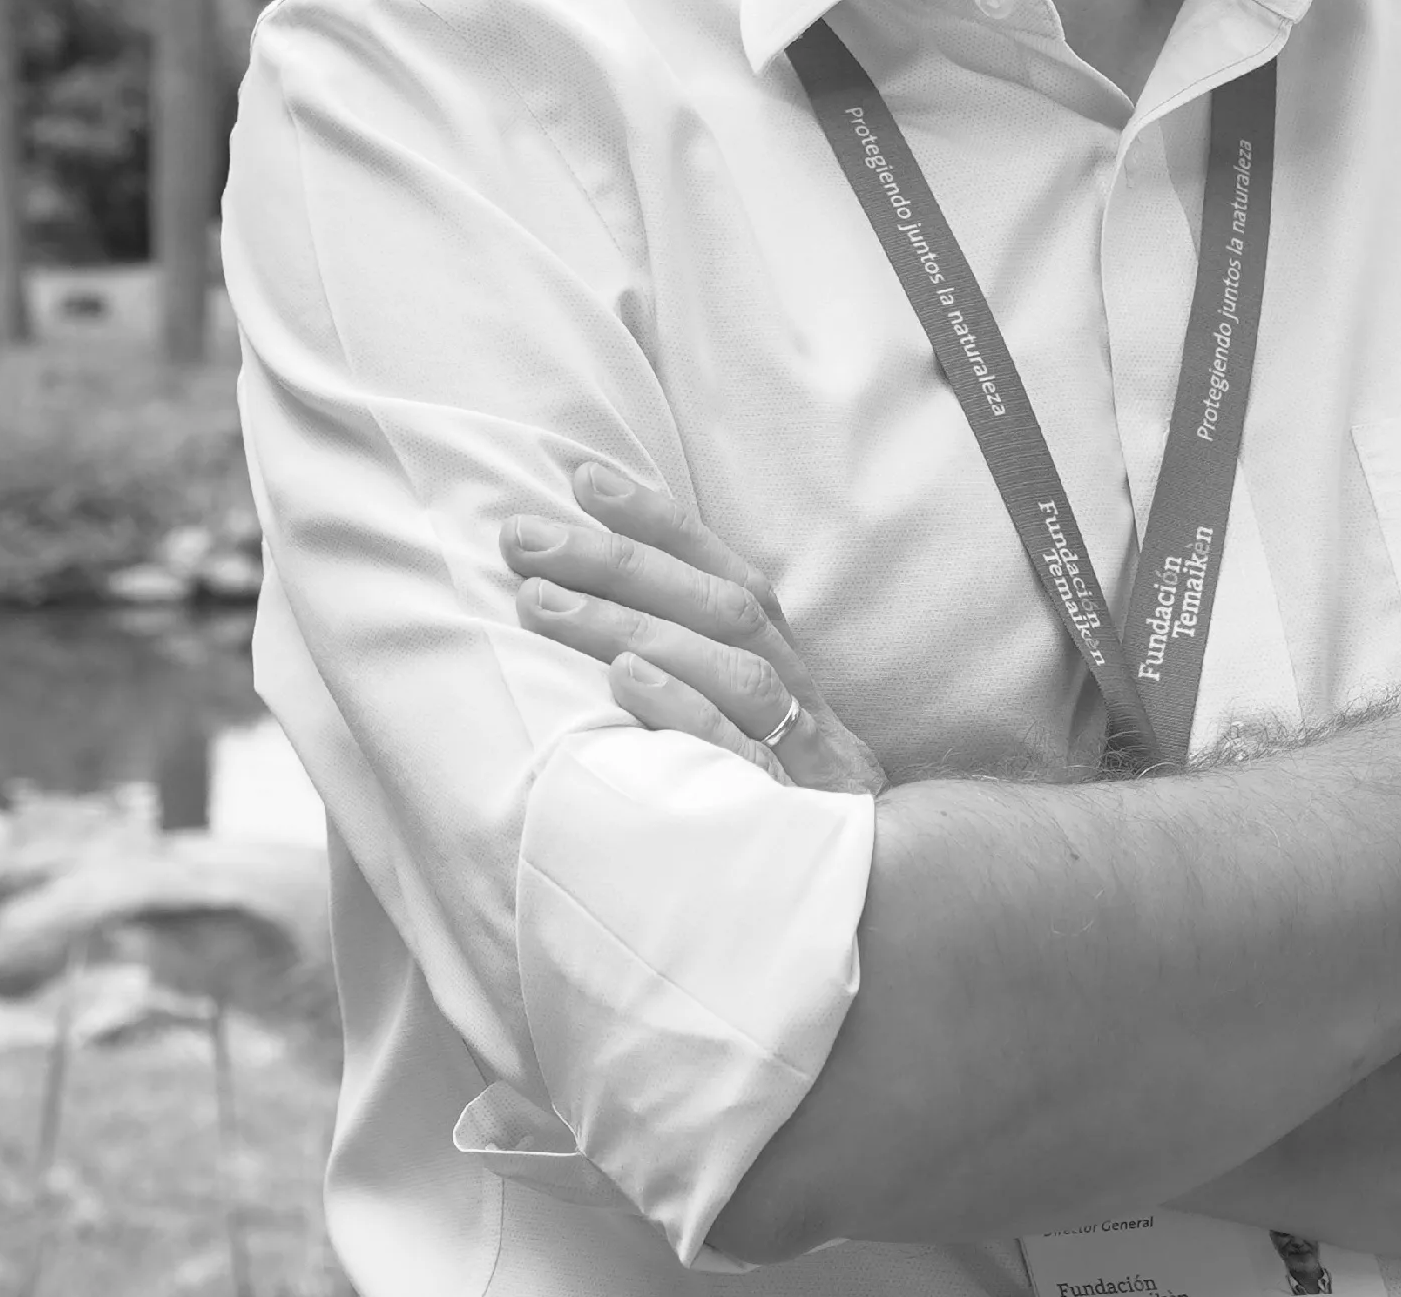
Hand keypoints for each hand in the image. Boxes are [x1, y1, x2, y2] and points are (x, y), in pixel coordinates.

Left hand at [502, 461, 884, 793]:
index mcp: (791, 676)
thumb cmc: (782, 820)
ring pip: (730, 671)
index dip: (664, 524)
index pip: (732, 580)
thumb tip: (594, 615)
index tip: (586, 479)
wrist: (875, 921)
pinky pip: (741, 757)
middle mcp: (803, 704)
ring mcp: (805, 761)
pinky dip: (684, 710)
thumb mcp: (746, 747)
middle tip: (525, 540)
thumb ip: (695, 681)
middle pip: (723, 611)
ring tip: (543, 601)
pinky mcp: (795, 822)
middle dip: (622, 563)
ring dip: (633, 625)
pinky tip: (624, 680)